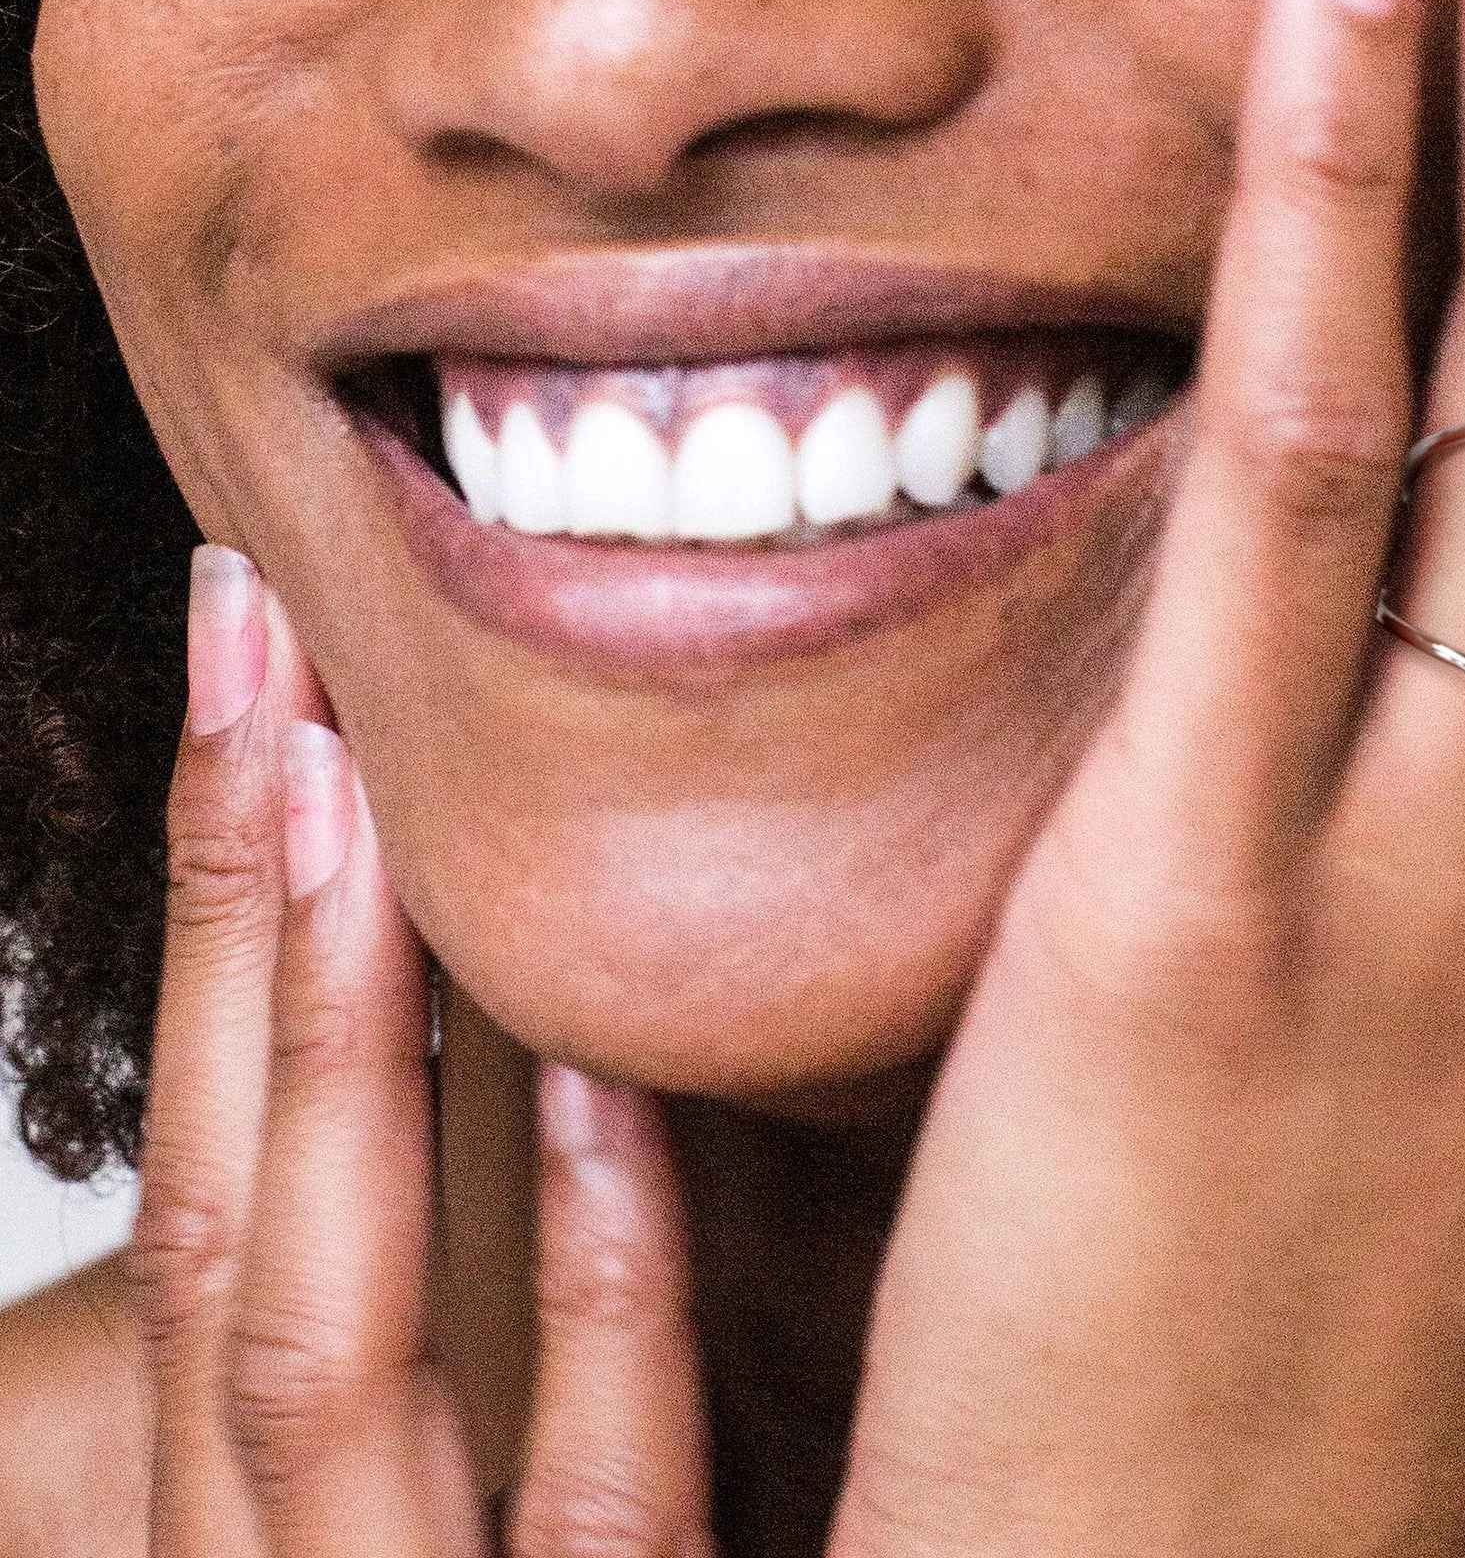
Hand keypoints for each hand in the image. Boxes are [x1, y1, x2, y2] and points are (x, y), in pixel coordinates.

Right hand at [130, 548, 712, 1556]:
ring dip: (336, 1059)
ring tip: (343, 797)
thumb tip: (522, 1071)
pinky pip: (590, 1515)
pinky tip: (603, 1104)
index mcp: (255, 1531)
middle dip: (224, 935)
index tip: (249, 695)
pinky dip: (587, 1302)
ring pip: (326, 1353)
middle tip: (252, 652)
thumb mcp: (469, 1522)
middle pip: (237, 1228)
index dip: (205, 947)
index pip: (219, 1193)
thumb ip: (461, 1338)